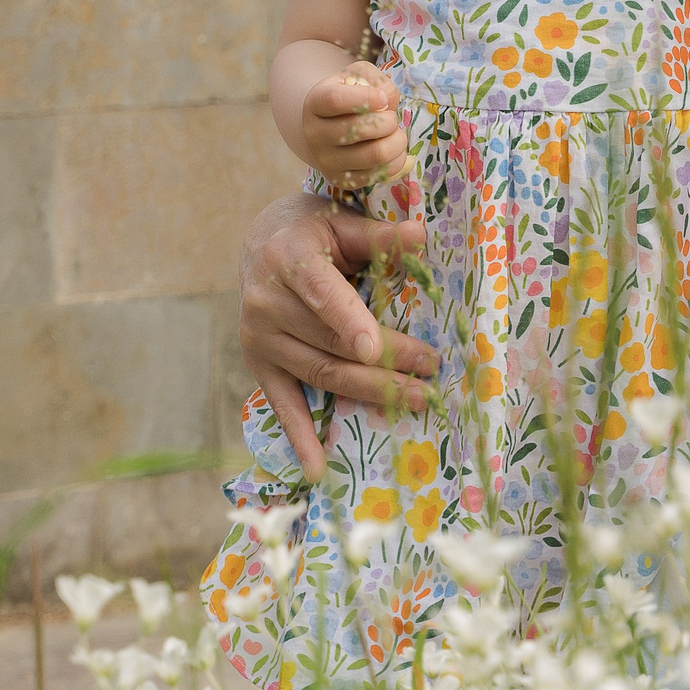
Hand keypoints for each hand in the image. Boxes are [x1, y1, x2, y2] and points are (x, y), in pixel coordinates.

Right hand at [238, 193, 435, 478]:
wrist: (260, 241)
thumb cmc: (313, 228)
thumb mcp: (342, 220)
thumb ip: (379, 235)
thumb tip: (422, 235)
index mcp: (286, 258)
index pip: (320, 293)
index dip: (347, 321)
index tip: (373, 349)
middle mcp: (265, 302)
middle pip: (329, 342)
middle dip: (383, 361)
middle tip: (430, 371)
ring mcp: (259, 338)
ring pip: (320, 373)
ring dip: (368, 392)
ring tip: (417, 399)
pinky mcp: (259, 364)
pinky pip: (282, 404)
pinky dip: (300, 438)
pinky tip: (319, 469)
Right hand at [296, 59, 408, 191]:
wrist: (326, 127)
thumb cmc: (347, 95)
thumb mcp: (357, 76)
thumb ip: (375, 80)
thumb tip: (388, 100)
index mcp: (315, 103)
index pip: (335, 100)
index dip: (365, 98)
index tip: (382, 98)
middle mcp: (315, 135)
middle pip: (360, 129)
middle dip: (388, 120)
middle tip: (390, 117)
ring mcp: (327, 161)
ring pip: (375, 154)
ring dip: (396, 141)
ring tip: (394, 133)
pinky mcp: (342, 181)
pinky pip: (380, 174)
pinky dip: (397, 159)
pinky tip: (392, 147)